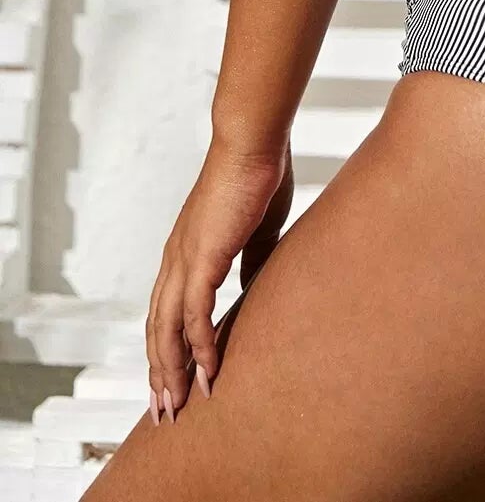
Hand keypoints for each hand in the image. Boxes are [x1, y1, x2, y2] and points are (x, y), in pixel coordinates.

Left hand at [145, 136, 293, 423]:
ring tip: (178, 405)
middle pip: (156, 330)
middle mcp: (175, 261)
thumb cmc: (257, 174)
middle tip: (165, 411)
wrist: (252, 143)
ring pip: (166, 330)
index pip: (166, 311)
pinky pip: (194, 316)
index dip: (167, 348)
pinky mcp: (201, 260)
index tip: (172, 380)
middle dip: (160, 373)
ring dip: (170, 371)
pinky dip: (198, 347)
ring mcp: (184, 260)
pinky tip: (208, 371)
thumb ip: (249, 259)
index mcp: (185, 251)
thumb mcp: (254, 228)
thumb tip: (248, 288)